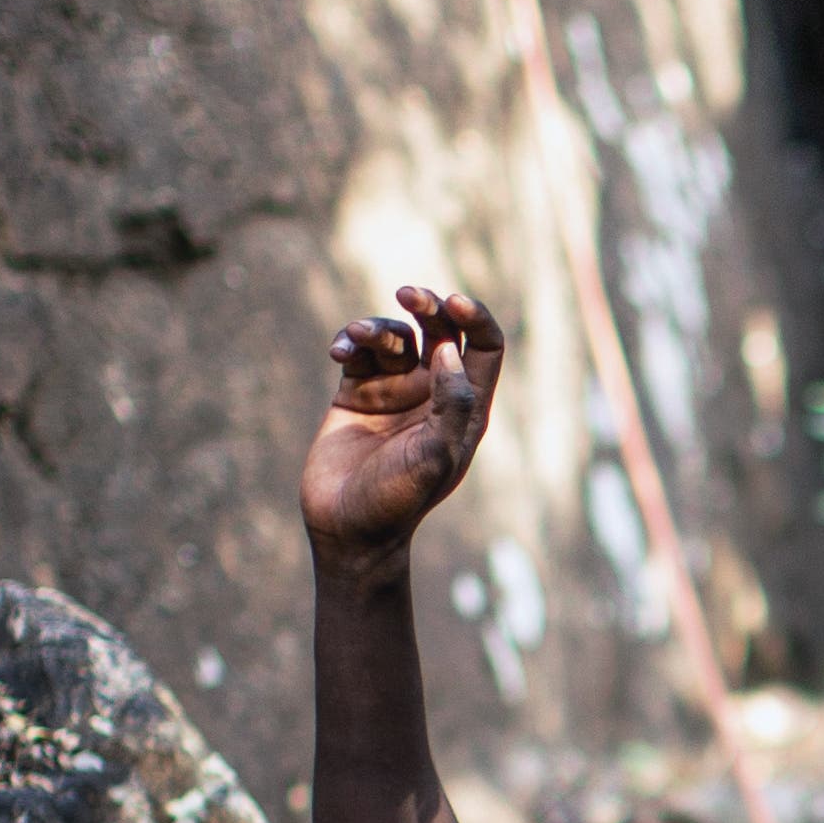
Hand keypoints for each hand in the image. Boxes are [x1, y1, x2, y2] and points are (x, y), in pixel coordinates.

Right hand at [306, 280, 504, 575]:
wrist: (347, 527)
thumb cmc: (398, 499)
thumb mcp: (435, 456)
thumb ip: (452, 404)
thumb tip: (450, 352)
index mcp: (464, 407)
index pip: (484, 347)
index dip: (475, 317)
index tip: (453, 303)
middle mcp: (433, 393)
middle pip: (441, 330)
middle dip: (428, 305)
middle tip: (409, 295)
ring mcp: (394, 390)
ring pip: (395, 335)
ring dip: (378, 325)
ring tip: (357, 337)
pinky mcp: (357, 392)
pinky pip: (358, 350)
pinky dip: (349, 341)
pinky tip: (339, 350)